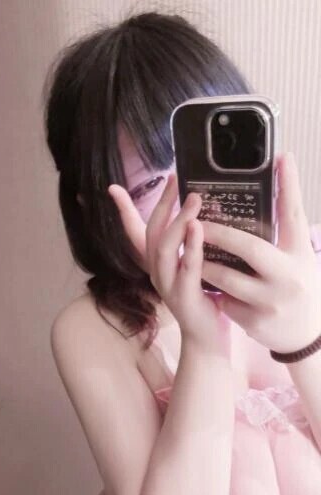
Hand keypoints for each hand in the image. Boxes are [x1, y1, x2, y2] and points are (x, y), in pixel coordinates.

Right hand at [108, 174, 231, 351]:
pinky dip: (191, 247)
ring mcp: (167, 285)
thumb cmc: (204, 298)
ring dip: (177, 222)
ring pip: (164, 248)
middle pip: (152, 232)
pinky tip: (199, 228)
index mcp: (157, 263)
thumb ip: (191, 242)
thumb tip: (201, 212)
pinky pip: (186, 268)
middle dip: (163, 205)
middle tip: (178, 181)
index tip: (137, 183)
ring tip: (193, 200)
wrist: (206, 337)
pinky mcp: (183, 297)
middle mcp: (156, 272)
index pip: (140, 230)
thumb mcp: (193, 266)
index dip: (132, 208)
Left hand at [199, 152, 320, 353]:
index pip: (293, 215)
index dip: (288, 185)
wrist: (305, 333)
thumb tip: (278, 173)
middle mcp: (288, 277)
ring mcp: (270, 302)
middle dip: (220, 234)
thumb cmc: (298, 284)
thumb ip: (286, 225)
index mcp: (300, 255)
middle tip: (197, 221)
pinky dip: (214, 290)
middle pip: (250, 248)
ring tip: (192, 252)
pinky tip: (205, 286)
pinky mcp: (254, 322)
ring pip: (228, 279)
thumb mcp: (298, 255)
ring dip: (206, 264)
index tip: (278, 159)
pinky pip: (225, 300)